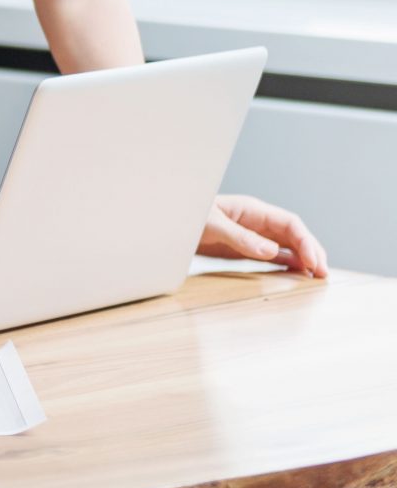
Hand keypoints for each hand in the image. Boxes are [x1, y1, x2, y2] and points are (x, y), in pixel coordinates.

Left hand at [198, 193, 328, 276]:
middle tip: (324, 275)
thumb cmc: (185, 216)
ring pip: (286, 246)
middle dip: (312, 251)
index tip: (314, 263)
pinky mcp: (244, 248)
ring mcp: (252, 235)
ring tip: (317, 278)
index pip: (289, 224)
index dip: (306, 242)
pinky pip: (273, 255)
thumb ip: (240, 238)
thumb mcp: (211, 226)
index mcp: (252, 210)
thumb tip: (271, 252)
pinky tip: (297, 275)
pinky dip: (288, 264)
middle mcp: (256, 222)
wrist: (164, 225)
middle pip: (293, 235)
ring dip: (303, 260)